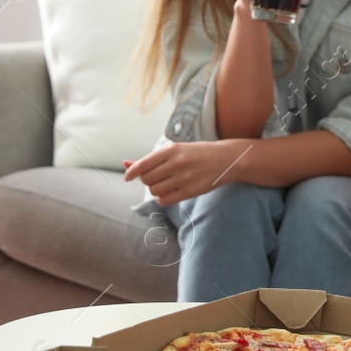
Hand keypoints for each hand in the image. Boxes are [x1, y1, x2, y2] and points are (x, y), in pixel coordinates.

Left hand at [123, 140, 252, 206]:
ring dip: (155, 189)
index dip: (131, 173)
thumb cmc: (196, 153)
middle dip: (148, 180)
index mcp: (171, 150)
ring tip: (165, 184)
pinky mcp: (190, 191)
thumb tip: (125, 164)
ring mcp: (184, 178)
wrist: (225, 159)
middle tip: (157, 177)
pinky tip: (169, 192)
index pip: (142, 165)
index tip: (128, 177)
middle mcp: (176, 163)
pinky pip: (165, 200)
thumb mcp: (174, 150)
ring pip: (154, 190)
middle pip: (147, 179)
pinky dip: (162, 198)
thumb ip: (150, 159)